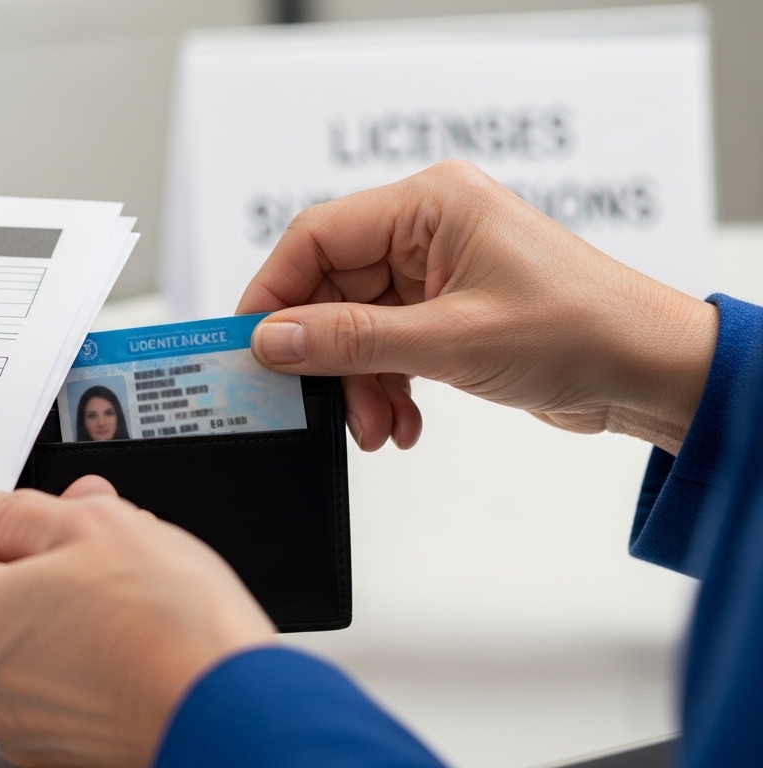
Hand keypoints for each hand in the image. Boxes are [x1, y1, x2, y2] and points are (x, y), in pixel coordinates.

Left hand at [0, 477, 275, 767]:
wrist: (227, 704)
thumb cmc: (164, 622)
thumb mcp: (91, 524)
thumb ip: (17, 513)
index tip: (17, 523)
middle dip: (27, 571)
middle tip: (86, 550)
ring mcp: (13, 725)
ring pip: (18, 650)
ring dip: (55, 618)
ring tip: (121, 597)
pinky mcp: (55, 750)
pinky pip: (50, 691)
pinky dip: (77, 666)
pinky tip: (126, 641)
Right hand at [237, 160, 717, 454]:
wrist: (653, 372)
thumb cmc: (583, 330)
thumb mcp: (451, 340)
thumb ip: (351, 341)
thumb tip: (272, 340)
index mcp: (430, 204)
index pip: (317, 237)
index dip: (275, 293)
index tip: (249, 346)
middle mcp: (427, 229)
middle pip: (332, 289)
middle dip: (327, 356)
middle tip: (318, 406)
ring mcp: (437, 271)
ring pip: (356, 327)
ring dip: (359, 383)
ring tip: (377, 428)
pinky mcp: (447, 312)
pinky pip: (387, 347)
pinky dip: (386, 388)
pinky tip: (403, 424)